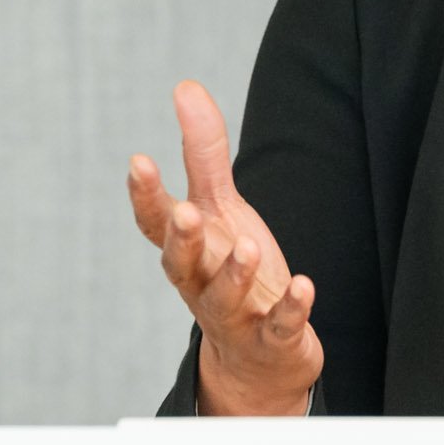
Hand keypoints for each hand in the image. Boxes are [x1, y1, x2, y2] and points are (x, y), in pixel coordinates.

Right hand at [128, 79, 321, 415]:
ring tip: (247, 248)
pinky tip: (304, 286)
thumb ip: (202, 152)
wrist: (259, 358)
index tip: (139, 161)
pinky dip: (290, 310)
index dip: (145, 196)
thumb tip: (186, 87)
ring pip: (224, 300)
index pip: (155, 224)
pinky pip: (279, 328)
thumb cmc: (231, 268)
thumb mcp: (220, 207)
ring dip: (233, 276)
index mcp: (186, 250)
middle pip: (182, 265)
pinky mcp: (272, 339)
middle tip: (184, 213)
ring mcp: (235, 316)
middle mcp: (201, 284)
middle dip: (181, 240)